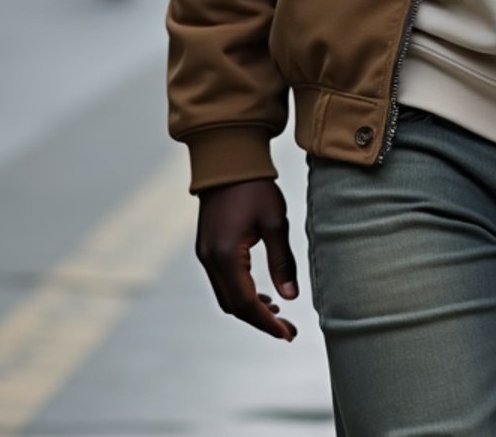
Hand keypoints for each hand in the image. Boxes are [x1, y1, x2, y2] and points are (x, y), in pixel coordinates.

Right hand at [196, 178, 299, 339]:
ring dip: (250, 309)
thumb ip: (282, 262)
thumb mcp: (275, 222)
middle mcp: (210, 260)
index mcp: (226, 256)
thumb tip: (291, 299)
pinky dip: (241, 293)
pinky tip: (261, 293)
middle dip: (260, 321)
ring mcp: (205, 255)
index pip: (246, 303)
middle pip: (233, 306)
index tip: (288, 335)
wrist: (228, 161)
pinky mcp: (206, 249)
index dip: (267, 323)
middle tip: (288, 330)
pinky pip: (222, 282)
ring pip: (226, 297)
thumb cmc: (255, 187)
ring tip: (278, 314)